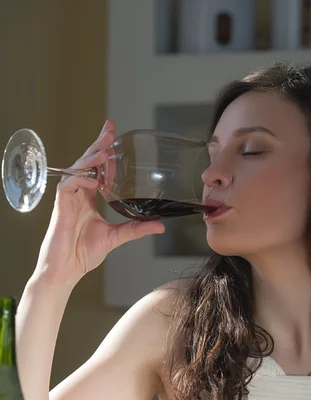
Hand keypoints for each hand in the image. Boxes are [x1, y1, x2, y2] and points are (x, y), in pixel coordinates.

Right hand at [35, 120, 164, 285]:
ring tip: (105, 150)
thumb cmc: (84, 253)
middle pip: (87, 162)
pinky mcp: (60, 206)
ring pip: (77, 169)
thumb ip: (136, 228)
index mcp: (90, 197)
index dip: (106, 152)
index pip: (98, 168)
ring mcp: (69, 198)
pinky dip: (79, 178)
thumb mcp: (116, 237)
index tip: (116, 137)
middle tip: (111, 129)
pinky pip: (67, 185)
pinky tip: (92, 176)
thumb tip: (160, 225)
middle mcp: (79, 194)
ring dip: (91, 157)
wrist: (67, 269)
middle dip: (98, 143)